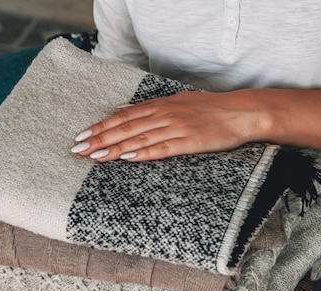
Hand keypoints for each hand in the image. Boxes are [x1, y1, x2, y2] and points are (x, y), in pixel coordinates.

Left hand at [70, 90, 260, 161]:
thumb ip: (149, 107)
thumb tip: (120, 110)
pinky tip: (127, 158)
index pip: (123, 116)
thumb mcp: (177, 101)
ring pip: (139, 138)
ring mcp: (177, 127)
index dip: (101, 126)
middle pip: (126, 127)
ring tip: (95, 156)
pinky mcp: (190, 142)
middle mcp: (165, 114)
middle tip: (78, 149)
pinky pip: (162, 148)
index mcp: (161, 104)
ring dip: (114, 147)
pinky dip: (144, 153)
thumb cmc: (209, 109)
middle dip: (100, 139)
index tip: (82, 136)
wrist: (241, 113)